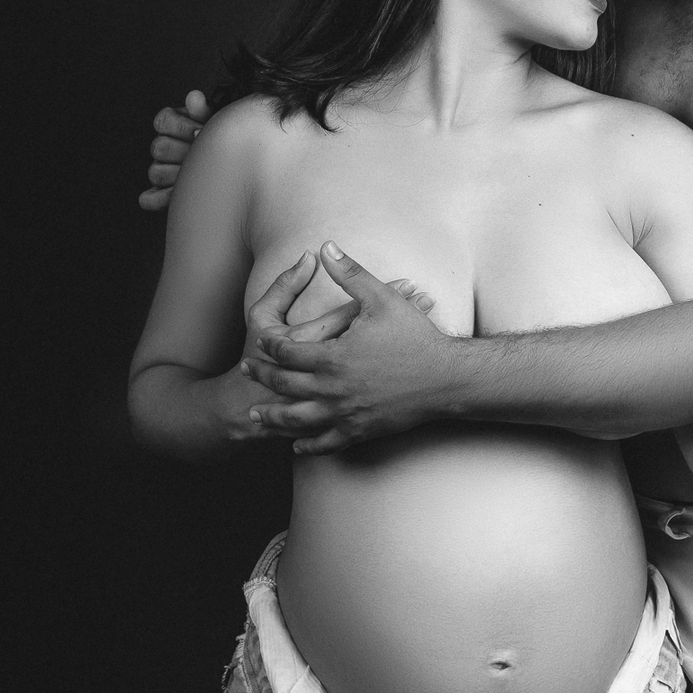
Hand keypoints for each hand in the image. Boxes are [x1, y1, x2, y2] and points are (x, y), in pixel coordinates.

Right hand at [139, 90, 209, 210]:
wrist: (233, 165)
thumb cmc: (220, 139)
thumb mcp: (216, 122)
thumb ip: (203, 110)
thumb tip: (194, 97)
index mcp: (172, 125)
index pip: (162, 121)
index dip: (182, 127)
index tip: (200, 132)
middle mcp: (162, 147)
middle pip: (159, 148)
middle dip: (184, 152)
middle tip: (204, 156)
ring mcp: (160, 170)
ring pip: (156, 173)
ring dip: (179, 175)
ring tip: (200, 175)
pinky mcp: (159, 194)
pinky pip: (149, 199)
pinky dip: (161, 199)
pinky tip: (180, 195)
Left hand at [242, 242, 450, 452]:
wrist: (446, 379)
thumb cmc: (415, 337)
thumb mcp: (381, 298)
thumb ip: (349, 273)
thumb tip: (326, 247)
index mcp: (332, 357)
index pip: (287, 352)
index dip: (270, 346)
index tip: (261, 342)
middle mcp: (332, 389)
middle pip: (284, 385)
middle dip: (262, 378)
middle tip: (246, 372)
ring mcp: (344, 414)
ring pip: (297, 420)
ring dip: (273, 418)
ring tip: (257, 415)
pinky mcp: (359, 432)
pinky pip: (325, 443)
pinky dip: (307, 445)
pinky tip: (297, 445)